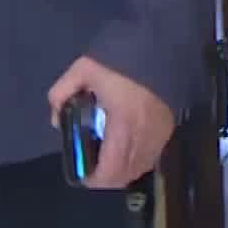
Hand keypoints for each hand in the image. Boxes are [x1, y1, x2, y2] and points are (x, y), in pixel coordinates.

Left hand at [47, 56, 174, 189]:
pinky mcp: (169, 128)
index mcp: (122, 126)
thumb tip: (57, 120)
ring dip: (122, 170)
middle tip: (92, 166)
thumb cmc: (121, 62)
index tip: (82, 174)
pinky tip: (127, 145)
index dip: (94, 179)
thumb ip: (62, 92)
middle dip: (106, 177)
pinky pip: (151, 156)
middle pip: (125, 175)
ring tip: (109, 156)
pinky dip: (137, 159)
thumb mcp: (84, 69)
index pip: (111, 170)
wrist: (162, 48)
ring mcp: (159, 134)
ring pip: (139, 168)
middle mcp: (144, 137)